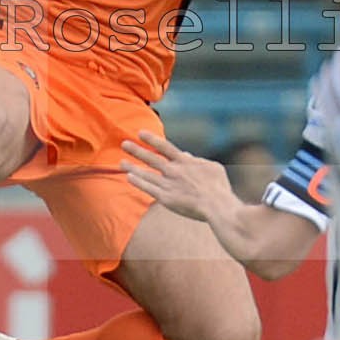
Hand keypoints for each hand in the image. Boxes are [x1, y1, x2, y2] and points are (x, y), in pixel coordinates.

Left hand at [121, 129, 235, 223]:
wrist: (217, 206)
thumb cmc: (219, 187)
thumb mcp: (212, 167)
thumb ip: (197, 160)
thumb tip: (185, 154)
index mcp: (185, 162)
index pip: (165, 147)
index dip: (151, 139)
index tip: (140, 133)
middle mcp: (174, 171)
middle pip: (151, 158)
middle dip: (136, 150)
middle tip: (123, 144)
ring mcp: (168, 184)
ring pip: (145, 173)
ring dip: (132, 167)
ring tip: (121, 162)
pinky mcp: (165, 198)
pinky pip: (148, 188)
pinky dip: (138, 182)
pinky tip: (128, 177)